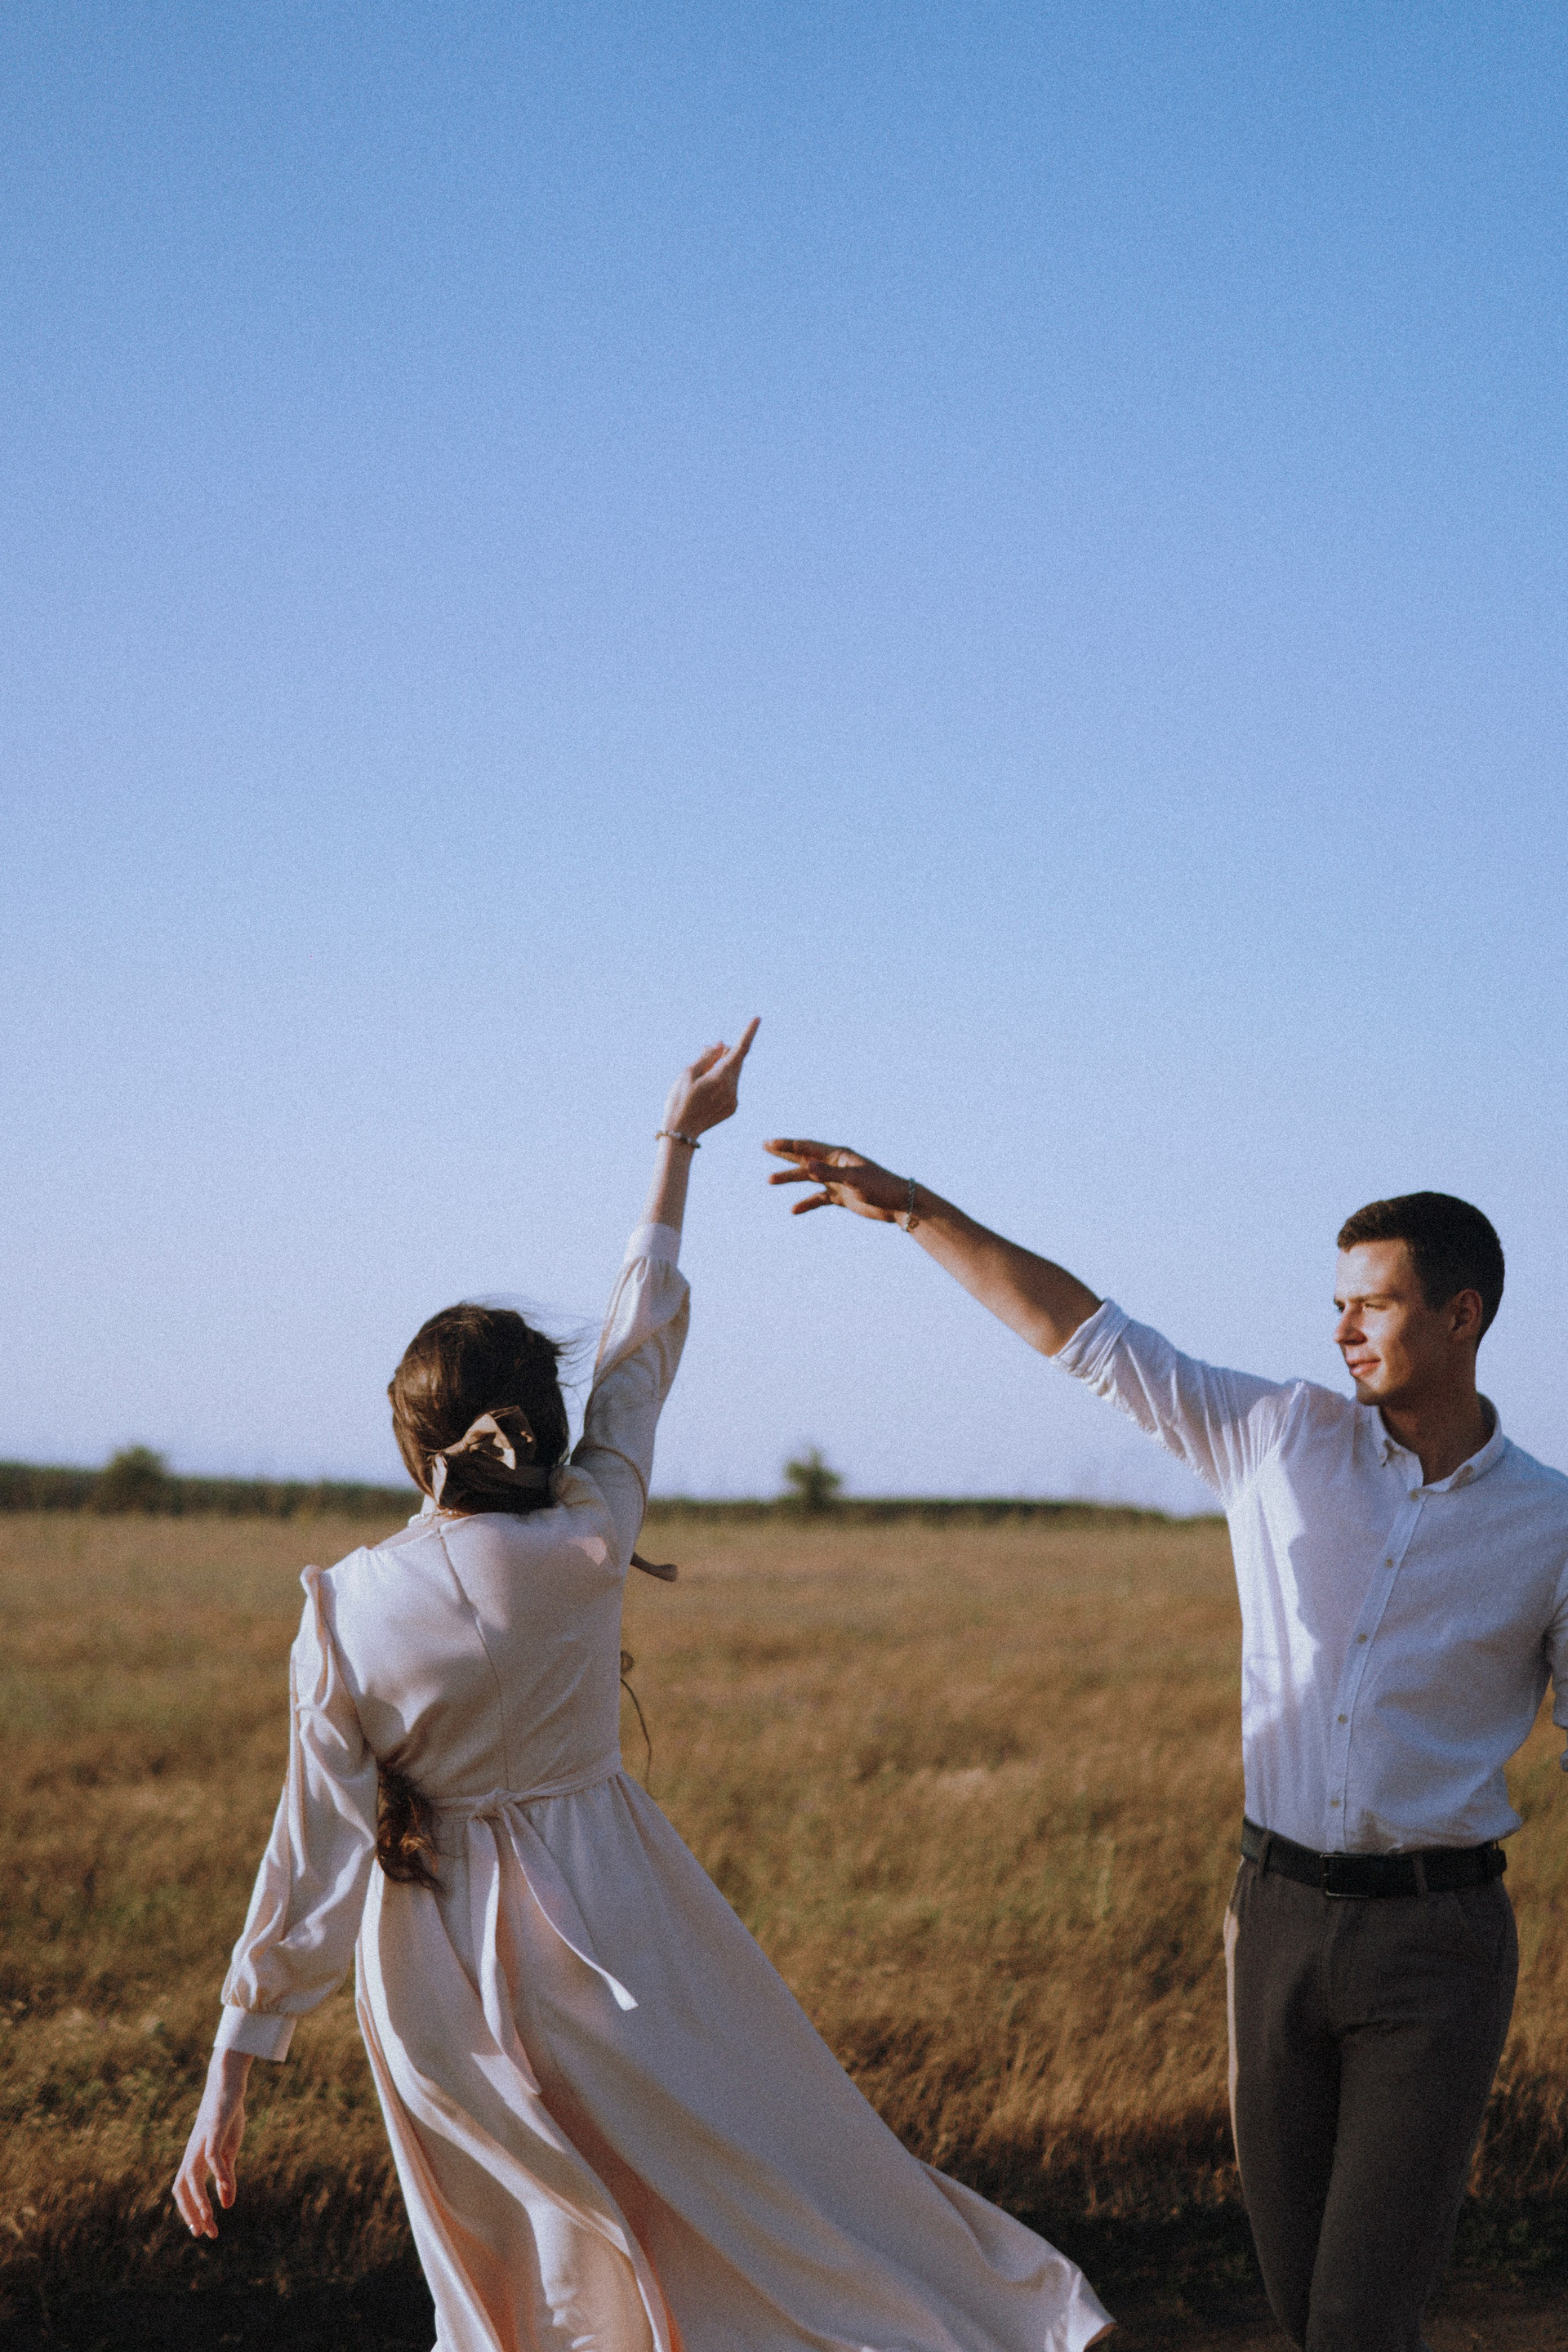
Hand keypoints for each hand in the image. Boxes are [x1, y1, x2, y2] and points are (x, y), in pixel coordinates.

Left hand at [172, 2048, 250, 2239]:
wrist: (227, 2084)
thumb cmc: (227, 2118)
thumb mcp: (229, 2151)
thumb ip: (227, 2177)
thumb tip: (227, 2205)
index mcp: (194, 2159)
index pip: (184, 2191)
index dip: (189, 2212)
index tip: (202, 2231)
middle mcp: (192, 2153)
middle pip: (183, 2188)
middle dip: (191, 2212)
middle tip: (203, 2233)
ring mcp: (201, 2141)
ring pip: (192, 2176)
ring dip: (198, 2200)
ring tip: (209, 2218)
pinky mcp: (213, 2130)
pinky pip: (211, 2156)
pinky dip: (218, 2174)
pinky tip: (226, 2187)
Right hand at [661, 1018, 759, 1140]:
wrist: (681, 1132)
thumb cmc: (679, 1100)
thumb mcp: (688, 1073)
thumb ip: (707, 1057)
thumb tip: (721, 1045)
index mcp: (721, 1077)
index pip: (740, 1050)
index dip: (749, 1033)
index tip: (757, 1019)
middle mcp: (732, 1088)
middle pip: (735, 1061)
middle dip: (724, 1053)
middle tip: (706, 1051)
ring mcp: (734, 1100)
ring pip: (733, 1074)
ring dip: (721, 1069)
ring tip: (701, 1077)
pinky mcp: (732, 1108)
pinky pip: (730, 1087)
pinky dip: (721, 1082)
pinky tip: (705, 1092)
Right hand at [763, 1139, 907, 1221]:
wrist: (899, 1204)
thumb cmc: (880, 1187)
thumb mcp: (854, 1181)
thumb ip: (830, 1174)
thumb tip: (806, 1166)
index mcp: (839, 1156)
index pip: (808, 1147)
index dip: (788, 1145)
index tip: (769, 1143)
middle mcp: (836, 1165)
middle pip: (805, 1157)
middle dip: (784, 1153)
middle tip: (764, 1146)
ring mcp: (838, 1181)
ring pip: (809, 1178)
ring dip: (791, 1178)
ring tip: (769, 1181)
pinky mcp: (842, 1197)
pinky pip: (819, 1198)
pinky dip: (807, 1202)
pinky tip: (794, 1209)